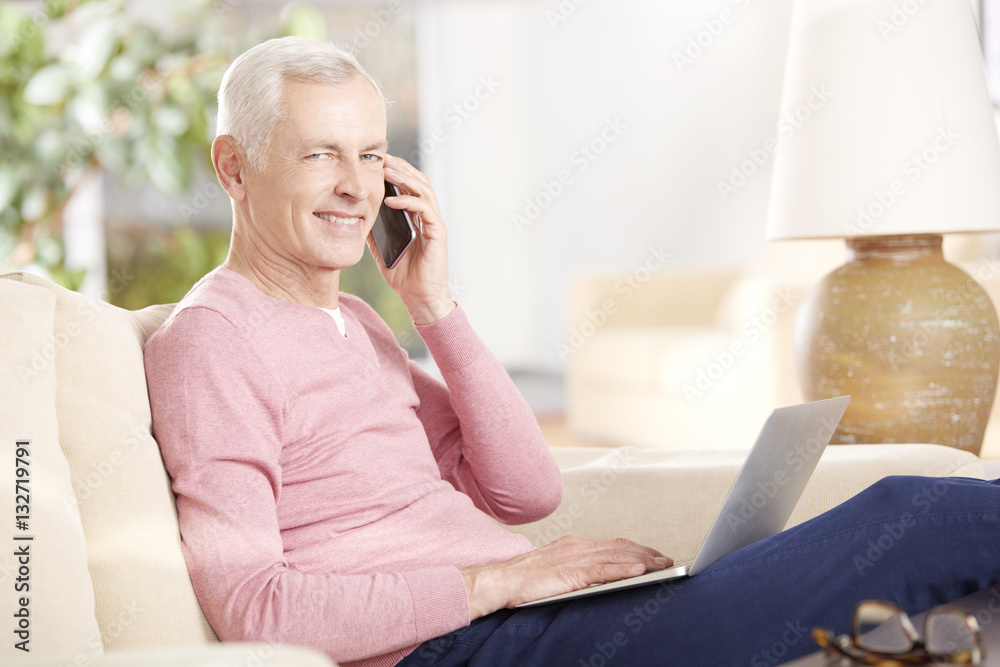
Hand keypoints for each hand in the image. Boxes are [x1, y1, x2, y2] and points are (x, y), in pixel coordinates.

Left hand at [368, 155, 454, 324]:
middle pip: (419, 181)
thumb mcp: (381, 248)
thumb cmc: (403, 275)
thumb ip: (374, 231)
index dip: (397, 172)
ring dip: (405, 178)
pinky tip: (392, 200)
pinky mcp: (437, 233)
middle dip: (401, 168)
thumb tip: (355, 216)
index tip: (378, 162)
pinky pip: (425, 209)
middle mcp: (428, 217)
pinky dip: (408, 201)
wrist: (418, 297)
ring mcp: (434, 223)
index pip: (410, 186)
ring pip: (424, 190)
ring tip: (387, 171)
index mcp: (416, 217)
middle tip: (382, 159)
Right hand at [458, 536, 671, 619]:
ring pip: (617, 556)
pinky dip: (623, 570)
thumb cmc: (524, 579)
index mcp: (575, 544)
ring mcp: (574, 557)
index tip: (655, 556)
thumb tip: (600, 577)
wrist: (501, 580)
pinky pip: (603, 570)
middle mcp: (578, 546)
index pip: (614, 544)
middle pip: (621, 547)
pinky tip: (639, 572)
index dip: (638, 549)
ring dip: (644, 561)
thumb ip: (578, 569)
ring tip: (663, 566)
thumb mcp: (557, 568)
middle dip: (648, 553)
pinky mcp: (570, 572)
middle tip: (668, 560)